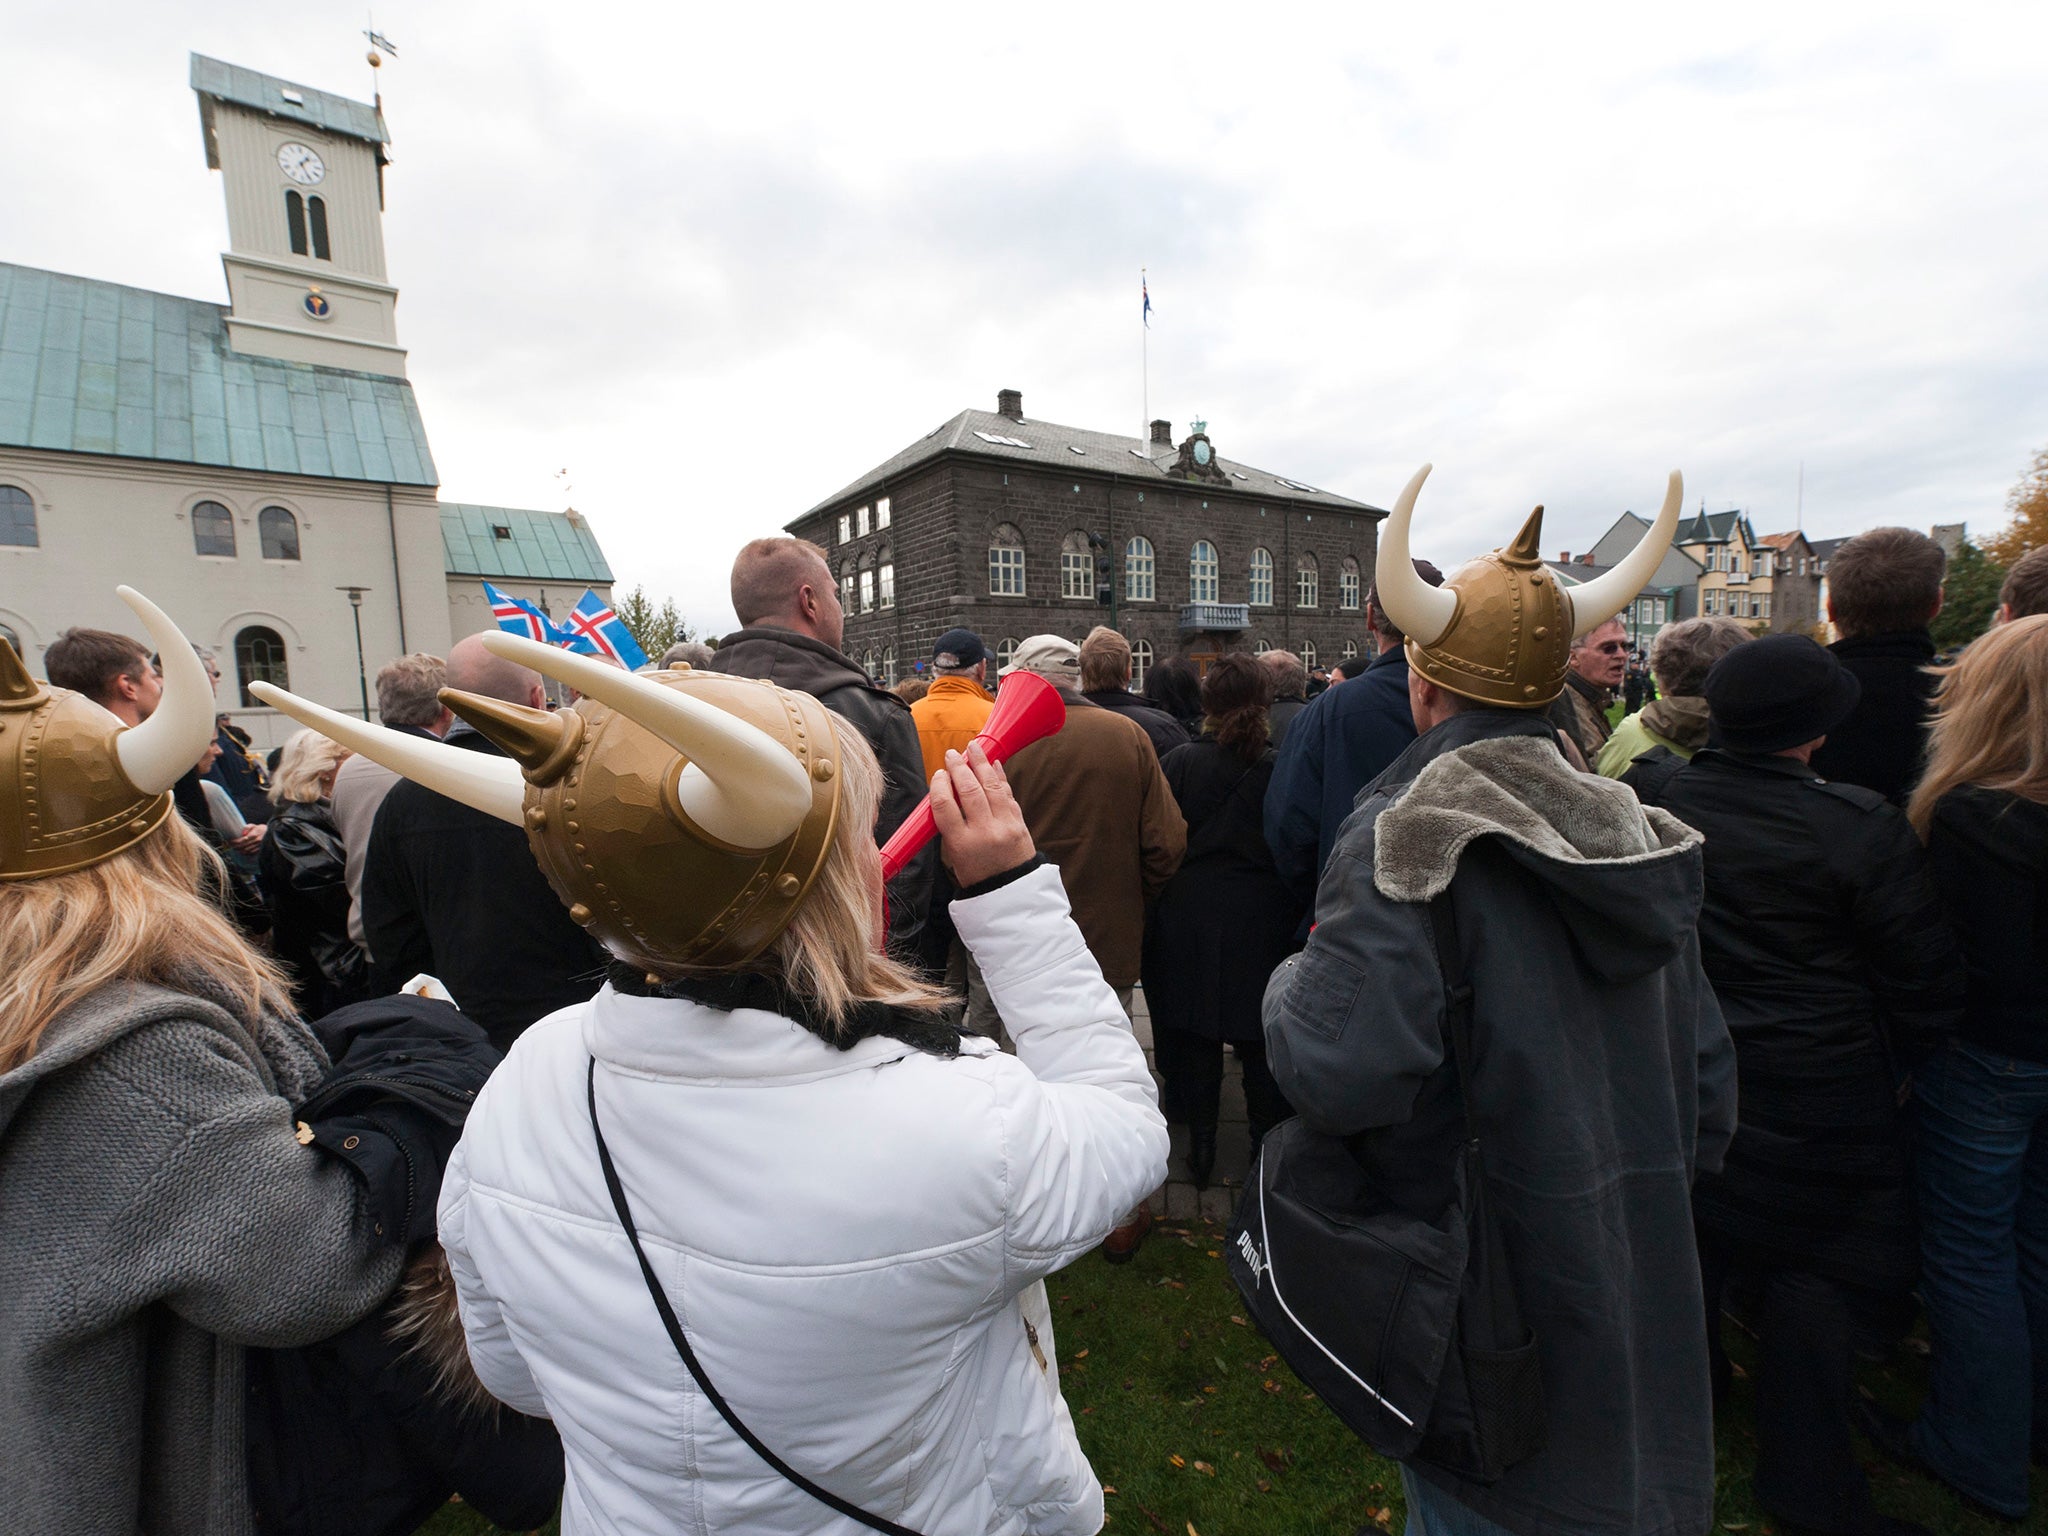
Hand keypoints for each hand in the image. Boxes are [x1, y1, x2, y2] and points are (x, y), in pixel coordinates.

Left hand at [232, 824, 266, 853]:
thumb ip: (247, 828)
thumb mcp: (253, 825)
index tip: (230, 841)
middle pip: (243, 846)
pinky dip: (245, 853)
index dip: (235, 842)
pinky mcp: (260, 849)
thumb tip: (243, 834)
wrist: (270, 833)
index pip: (242, 840)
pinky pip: (251, 853)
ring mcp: (259, 846)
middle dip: (235, 846)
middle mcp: (257, 841)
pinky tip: (241, 851)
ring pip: (247, 850)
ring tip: (234, 849)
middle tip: (230, 846)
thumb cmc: (260, 829)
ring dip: (239, 850)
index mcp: (255, 834)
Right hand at [928, 742, 1034, 888]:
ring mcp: (1004, 826)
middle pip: (969, 790)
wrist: (1010, 891)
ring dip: (981, 764)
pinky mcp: (1019, 823)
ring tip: (973, 748)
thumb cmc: (976, 874)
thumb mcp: (954, 855)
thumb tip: (948, 791)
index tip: (939, 774)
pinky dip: (1000, 777)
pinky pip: (1008, 794)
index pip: (945, 805)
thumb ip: (951, 825)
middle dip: (959, 768)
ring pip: (991, 786)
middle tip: (952, 754)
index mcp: (961, 844)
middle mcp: (984, 832)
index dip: (940, 785)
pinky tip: (993, 764)